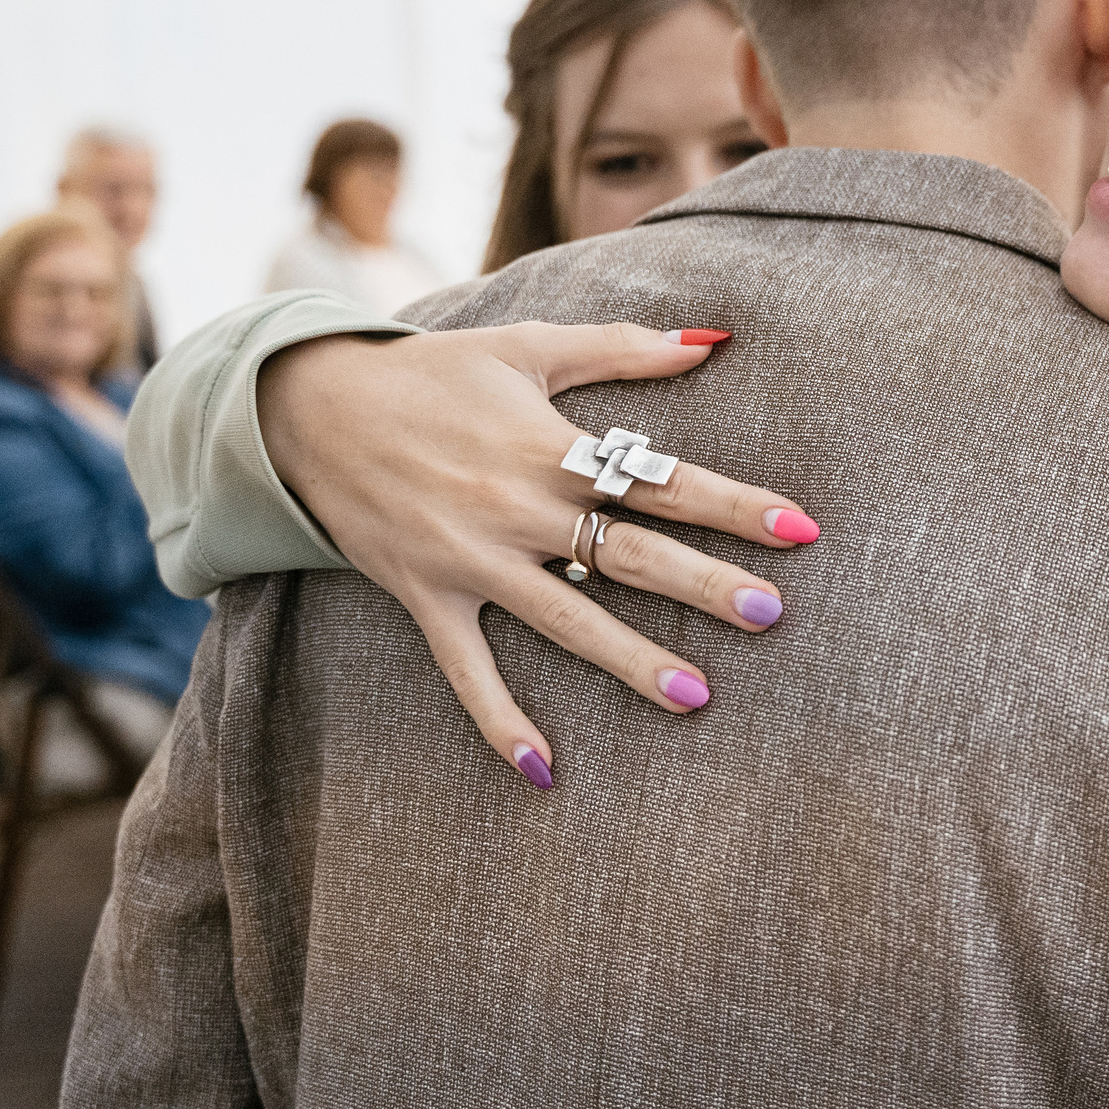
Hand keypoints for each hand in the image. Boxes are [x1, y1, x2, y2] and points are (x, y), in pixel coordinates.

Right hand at [256, 322, 819, 786]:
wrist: (309, 407)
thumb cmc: (432, 371)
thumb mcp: (528, 345)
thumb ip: (624, 347)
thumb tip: (712, 339)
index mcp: (551, 447)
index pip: (662, 479)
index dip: (734, 504)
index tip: (799, 528)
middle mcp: (518, 509)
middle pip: (629, 554)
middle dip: (703, 587)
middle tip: (772, 615)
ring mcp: (472, 561)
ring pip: (567, 620)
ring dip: (632, 661)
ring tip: (699, 698)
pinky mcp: (428, 597)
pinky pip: (469, 672)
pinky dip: (502, 722)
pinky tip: (544, 770)